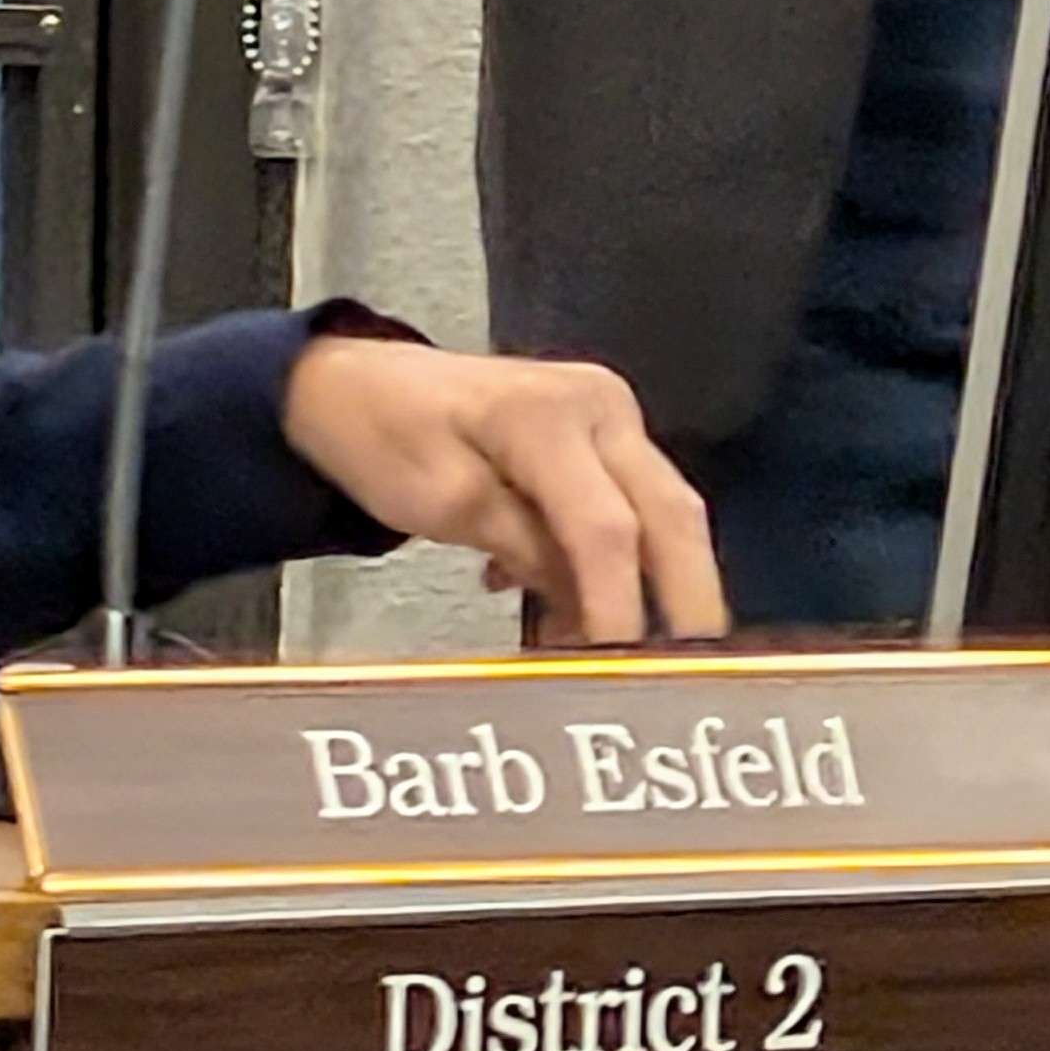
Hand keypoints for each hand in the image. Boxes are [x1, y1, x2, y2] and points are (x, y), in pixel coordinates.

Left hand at [277, 332, 728, 644]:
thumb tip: (587, 608)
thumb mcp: (437, 503)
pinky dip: (613, 561)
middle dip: (686, 593)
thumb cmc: (382, 437)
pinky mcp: (602, 432)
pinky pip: (628, 503)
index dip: (620, 604)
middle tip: (693, 667)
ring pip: (661, 509)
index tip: (622, 670)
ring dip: (650, 583)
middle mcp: (599, 406)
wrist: (356, 380)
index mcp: (547, 417)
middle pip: (668, 510)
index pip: (606, 527)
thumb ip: (520, 548)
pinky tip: (566, 603)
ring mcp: (607, 414)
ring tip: (604, 649)